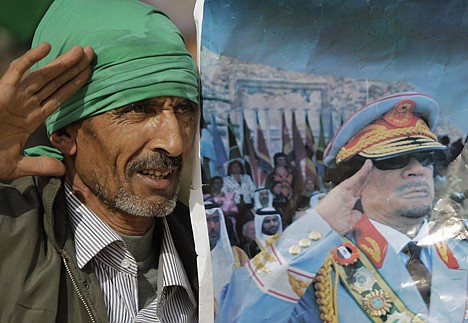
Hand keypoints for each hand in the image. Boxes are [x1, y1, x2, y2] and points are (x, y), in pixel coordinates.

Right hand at [0, 42, 93, 179]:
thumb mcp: (17, 166)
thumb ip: (40, 166)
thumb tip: (62, 170)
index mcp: (30, 117)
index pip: (59, 98)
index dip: (74, 85)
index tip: (90, 74)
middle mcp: (25, 104)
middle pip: (55, 83)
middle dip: (74, 69)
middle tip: (92, 54)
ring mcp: (14, 96)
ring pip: (43, 75)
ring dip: (62, 63)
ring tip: (81, 51)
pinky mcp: (2, 92)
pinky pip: (17, 71)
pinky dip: (31, 59)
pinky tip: (46, 47)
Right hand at [315, 160, 372, 233]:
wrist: (324, 223)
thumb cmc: (333, 224)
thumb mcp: (349, 221)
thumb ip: (356, 215)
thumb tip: (361, 211)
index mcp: (349, 203)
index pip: (360, 193)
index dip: (367, 187)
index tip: (375, 183)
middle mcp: (347, 195)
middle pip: (360, 184)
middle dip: (367, 177)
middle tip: (374, 169)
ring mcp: (345, 191)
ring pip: (358, 179)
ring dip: (365, 171)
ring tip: (371, 164)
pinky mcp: (343, 188)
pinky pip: (355, 178)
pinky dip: (361, 172)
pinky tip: (367, 166)